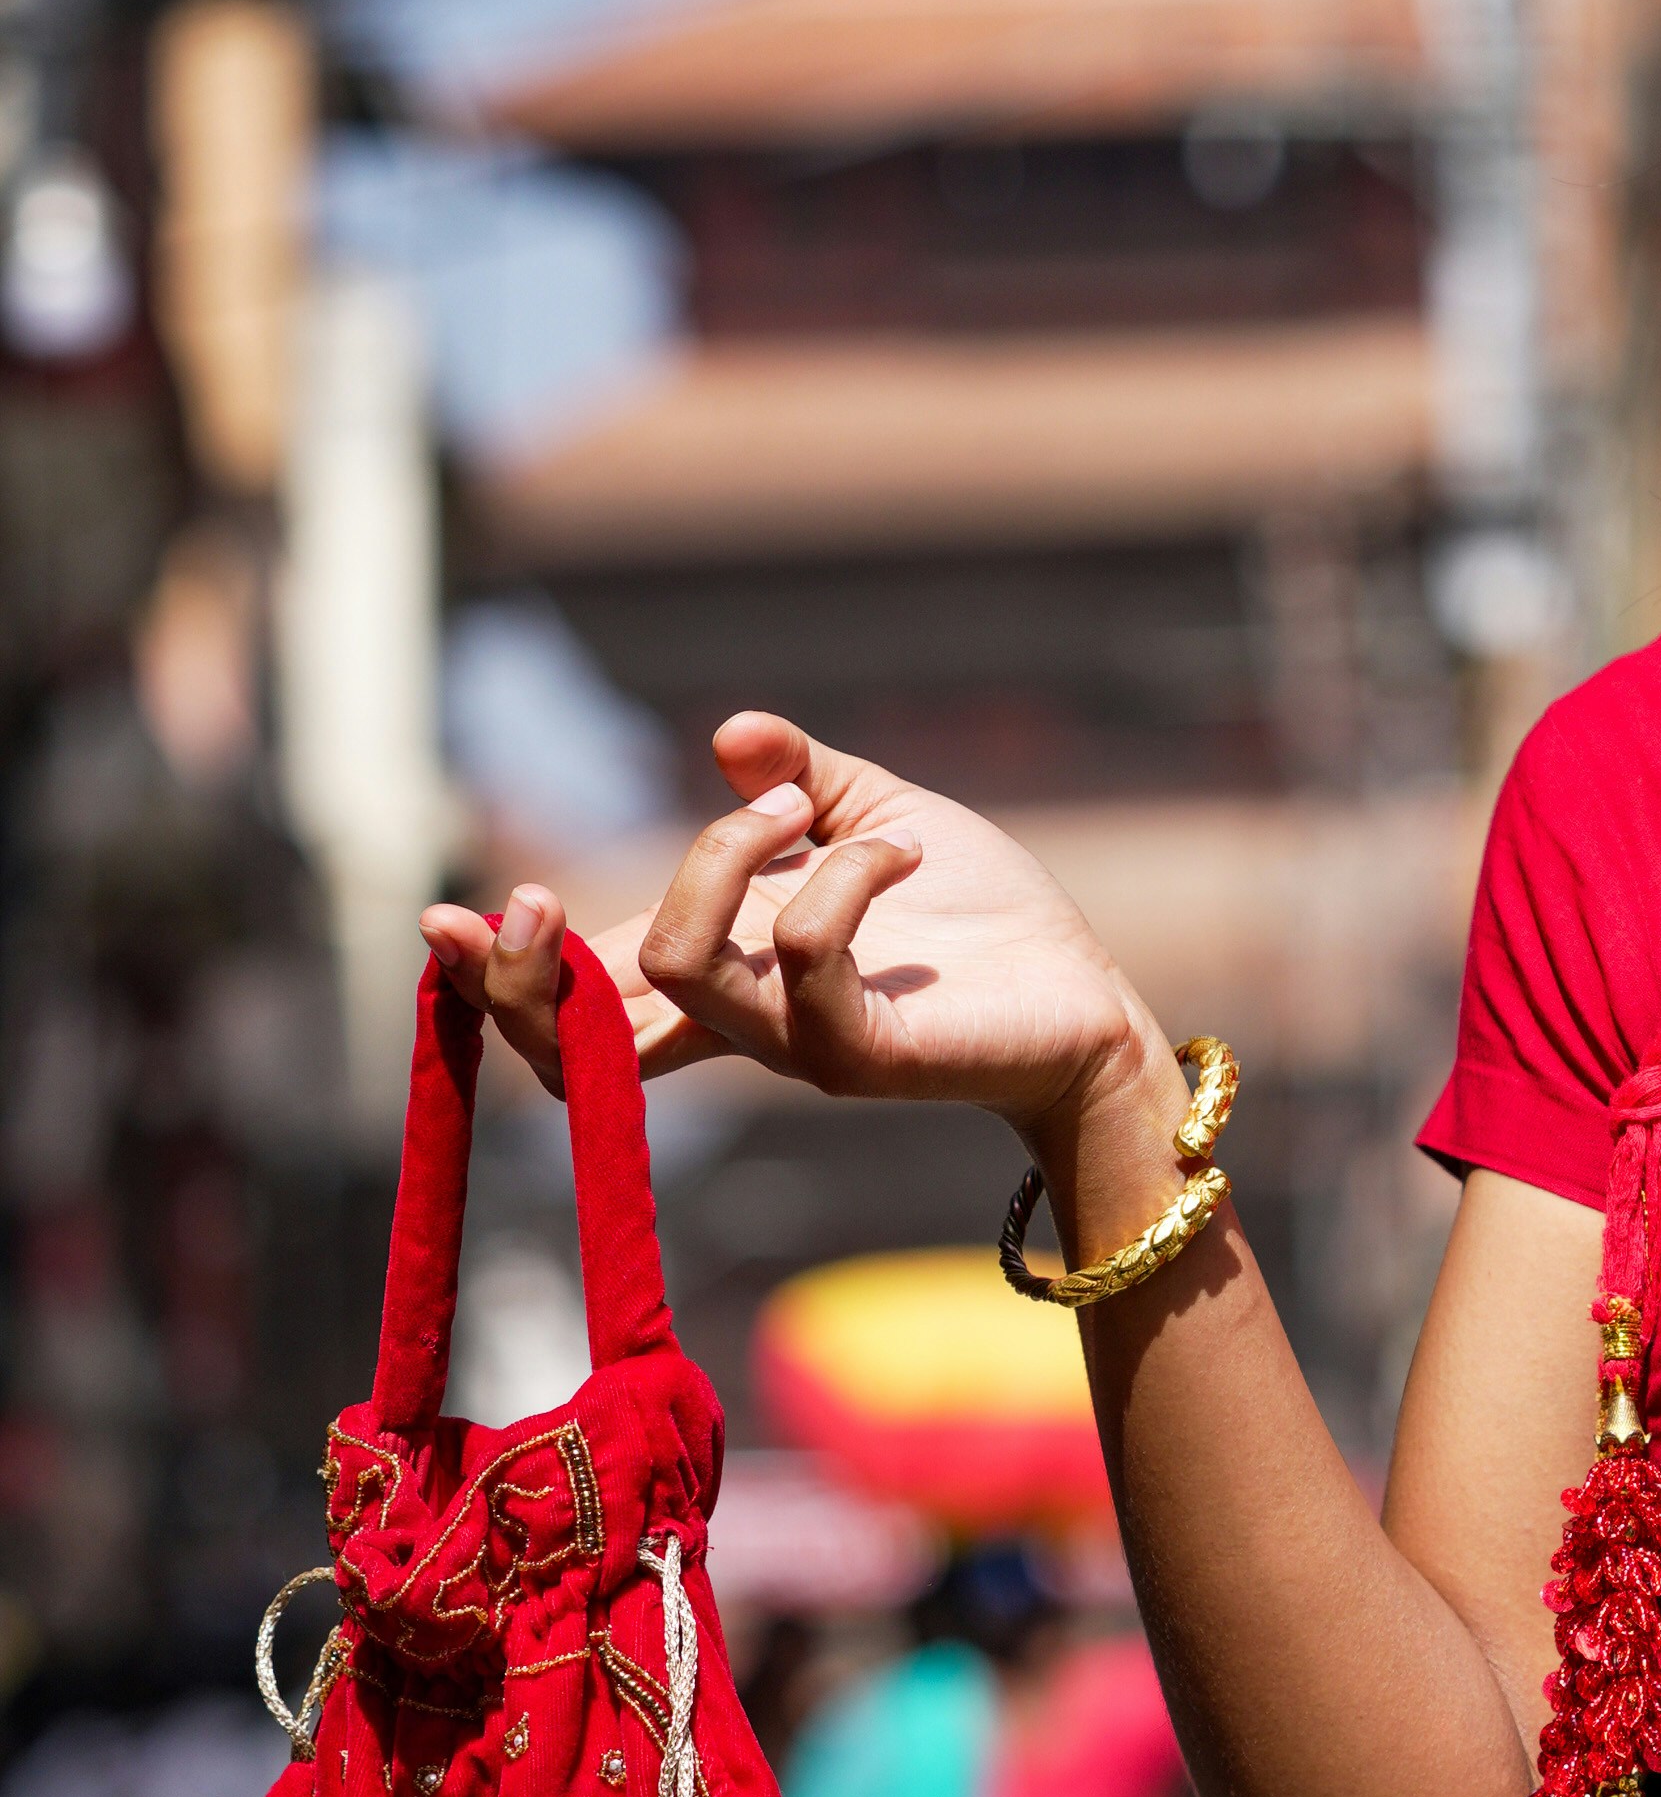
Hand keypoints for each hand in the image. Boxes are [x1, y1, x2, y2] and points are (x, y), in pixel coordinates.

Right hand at [421, 707, 1164, 1156]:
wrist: (1084, 1000)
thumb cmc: (980, 924)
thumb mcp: (876, 821)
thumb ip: (799, 777)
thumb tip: (732, 736)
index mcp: (720, 968)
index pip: (579, 992)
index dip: (497, 969)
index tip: (441, 918)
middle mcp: (736, 1020)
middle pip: (574, 1035)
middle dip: (527, 971)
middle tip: (544, 894)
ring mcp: (792, 1047)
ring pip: (675, 970)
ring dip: (723, 857)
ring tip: (811, 809)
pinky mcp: (862, 1060)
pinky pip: (804, 967)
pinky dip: (840, 880)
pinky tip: (902, 850)